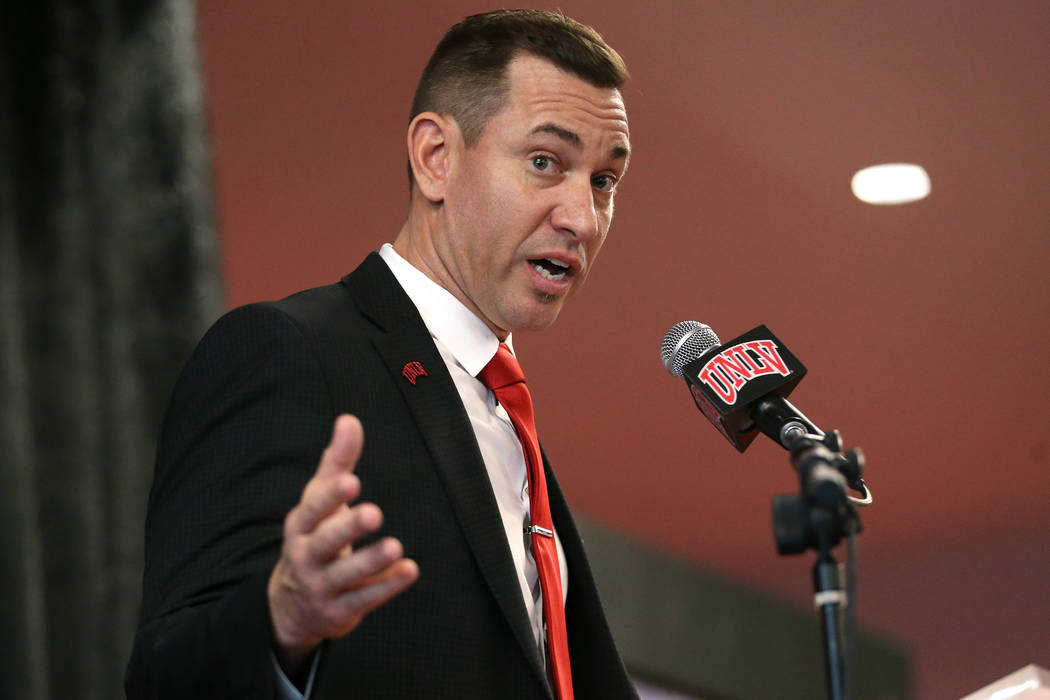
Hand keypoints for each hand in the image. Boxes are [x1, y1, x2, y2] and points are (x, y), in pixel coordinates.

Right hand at [268, 414, 418, 673]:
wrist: (292, 606)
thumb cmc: (314, 537)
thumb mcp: (319, 501)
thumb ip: (337, 462)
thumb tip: (349, 419)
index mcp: (302, 525)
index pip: (313, 509)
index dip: (331, 497)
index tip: (352, 481)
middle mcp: (307, 555)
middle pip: (326, 542)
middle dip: (348, 527)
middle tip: (374, 512)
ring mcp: (321, 586)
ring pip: (346, 574)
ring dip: (372, 560)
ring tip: (396, 546)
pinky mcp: (339, 611)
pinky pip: (364, 598)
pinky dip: (386, 586)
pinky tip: (410, 570)